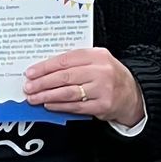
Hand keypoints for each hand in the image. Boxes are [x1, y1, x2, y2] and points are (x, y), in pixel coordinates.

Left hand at [22, 47, 144, 126]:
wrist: (132, 93)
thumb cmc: (108, 76)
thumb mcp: (96, 62)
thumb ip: (75, 63)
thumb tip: (44, 71)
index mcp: (97, 55)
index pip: (65, 60)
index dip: (45, 67)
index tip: (31, 72)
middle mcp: (101, 70)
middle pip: (65, 76)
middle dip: (43, 83)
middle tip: (29, 87)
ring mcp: (103, 89)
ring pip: (68, 92)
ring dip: (47, 96)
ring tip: (34, 98)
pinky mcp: (102, 105)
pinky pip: (75, 106)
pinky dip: (59, 106)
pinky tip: (49, 105)